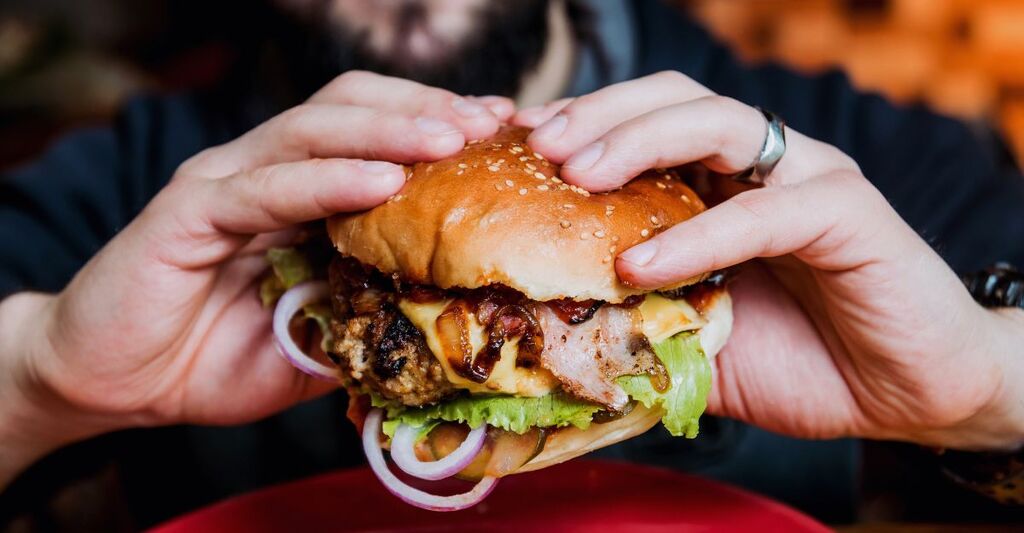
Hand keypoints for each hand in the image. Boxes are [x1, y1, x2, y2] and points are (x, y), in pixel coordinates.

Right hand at [0, 71, 513, 485]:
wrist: (116, 382)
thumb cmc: (216, 357)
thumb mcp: (318, 338)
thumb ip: (368, 312)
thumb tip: (450, 310)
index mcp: (298, 192)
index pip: (375, 133)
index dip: (438, 125)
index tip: (505, 135)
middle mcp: (263, 170)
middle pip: (351, 106)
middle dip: (426, 109)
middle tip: (491, 124)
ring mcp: (224, 183)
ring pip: (313, 130)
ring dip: (388, 130)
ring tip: (452, 139)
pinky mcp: (188, 211)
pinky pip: (266, 186)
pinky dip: (326, 180)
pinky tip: (381, 182)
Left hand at [514, 71, 1023, 450]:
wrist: (905, 396)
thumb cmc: (802, 361)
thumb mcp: (696, 341)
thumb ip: (638, 325)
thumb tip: (551, 335)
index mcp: (724, 182)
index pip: (645, 125)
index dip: (581, 126)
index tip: (518, 146)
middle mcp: (764, 165)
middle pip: (673, 100)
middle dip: (599, 115)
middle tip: (540, 147)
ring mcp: (809, 178)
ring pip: (719, 123)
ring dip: (639, 142)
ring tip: (578, 177)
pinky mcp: (848, 213)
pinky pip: (764, 211)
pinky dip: (698, 235)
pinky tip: (641, 263)